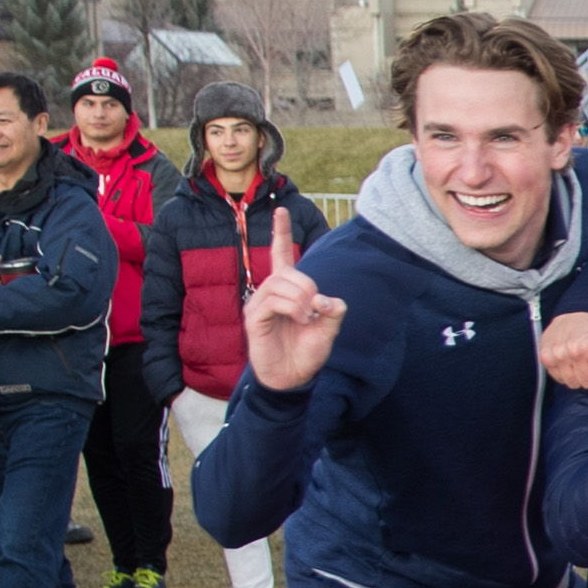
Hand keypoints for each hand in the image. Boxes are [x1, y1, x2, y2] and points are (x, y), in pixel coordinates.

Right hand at [240, 208, 343, 391]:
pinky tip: (300, 320)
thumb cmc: (307, 351)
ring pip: (282, 285)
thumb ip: (333, 311)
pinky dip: (292, 308)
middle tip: (316, 311)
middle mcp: (271, 291)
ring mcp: (260, 304)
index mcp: (288, 288)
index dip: (281, 232)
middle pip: (291, 273)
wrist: (293, 377)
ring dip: (302, 301)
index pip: (282, 254)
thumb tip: (330, 300)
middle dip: (310, 288)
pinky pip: (274, 301)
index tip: (281, 210)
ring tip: (307, 319)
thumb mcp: (328, 329)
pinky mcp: (254, 318)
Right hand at [539, 310, 587, 390]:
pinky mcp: (546, 356)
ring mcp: (558, 353)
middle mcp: (575, 350)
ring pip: (571, 383)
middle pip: (587, 383)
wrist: (575, 315)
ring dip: (578, 376)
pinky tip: (569, 362)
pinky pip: (557, 378)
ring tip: (580, 362)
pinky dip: (564, 374)